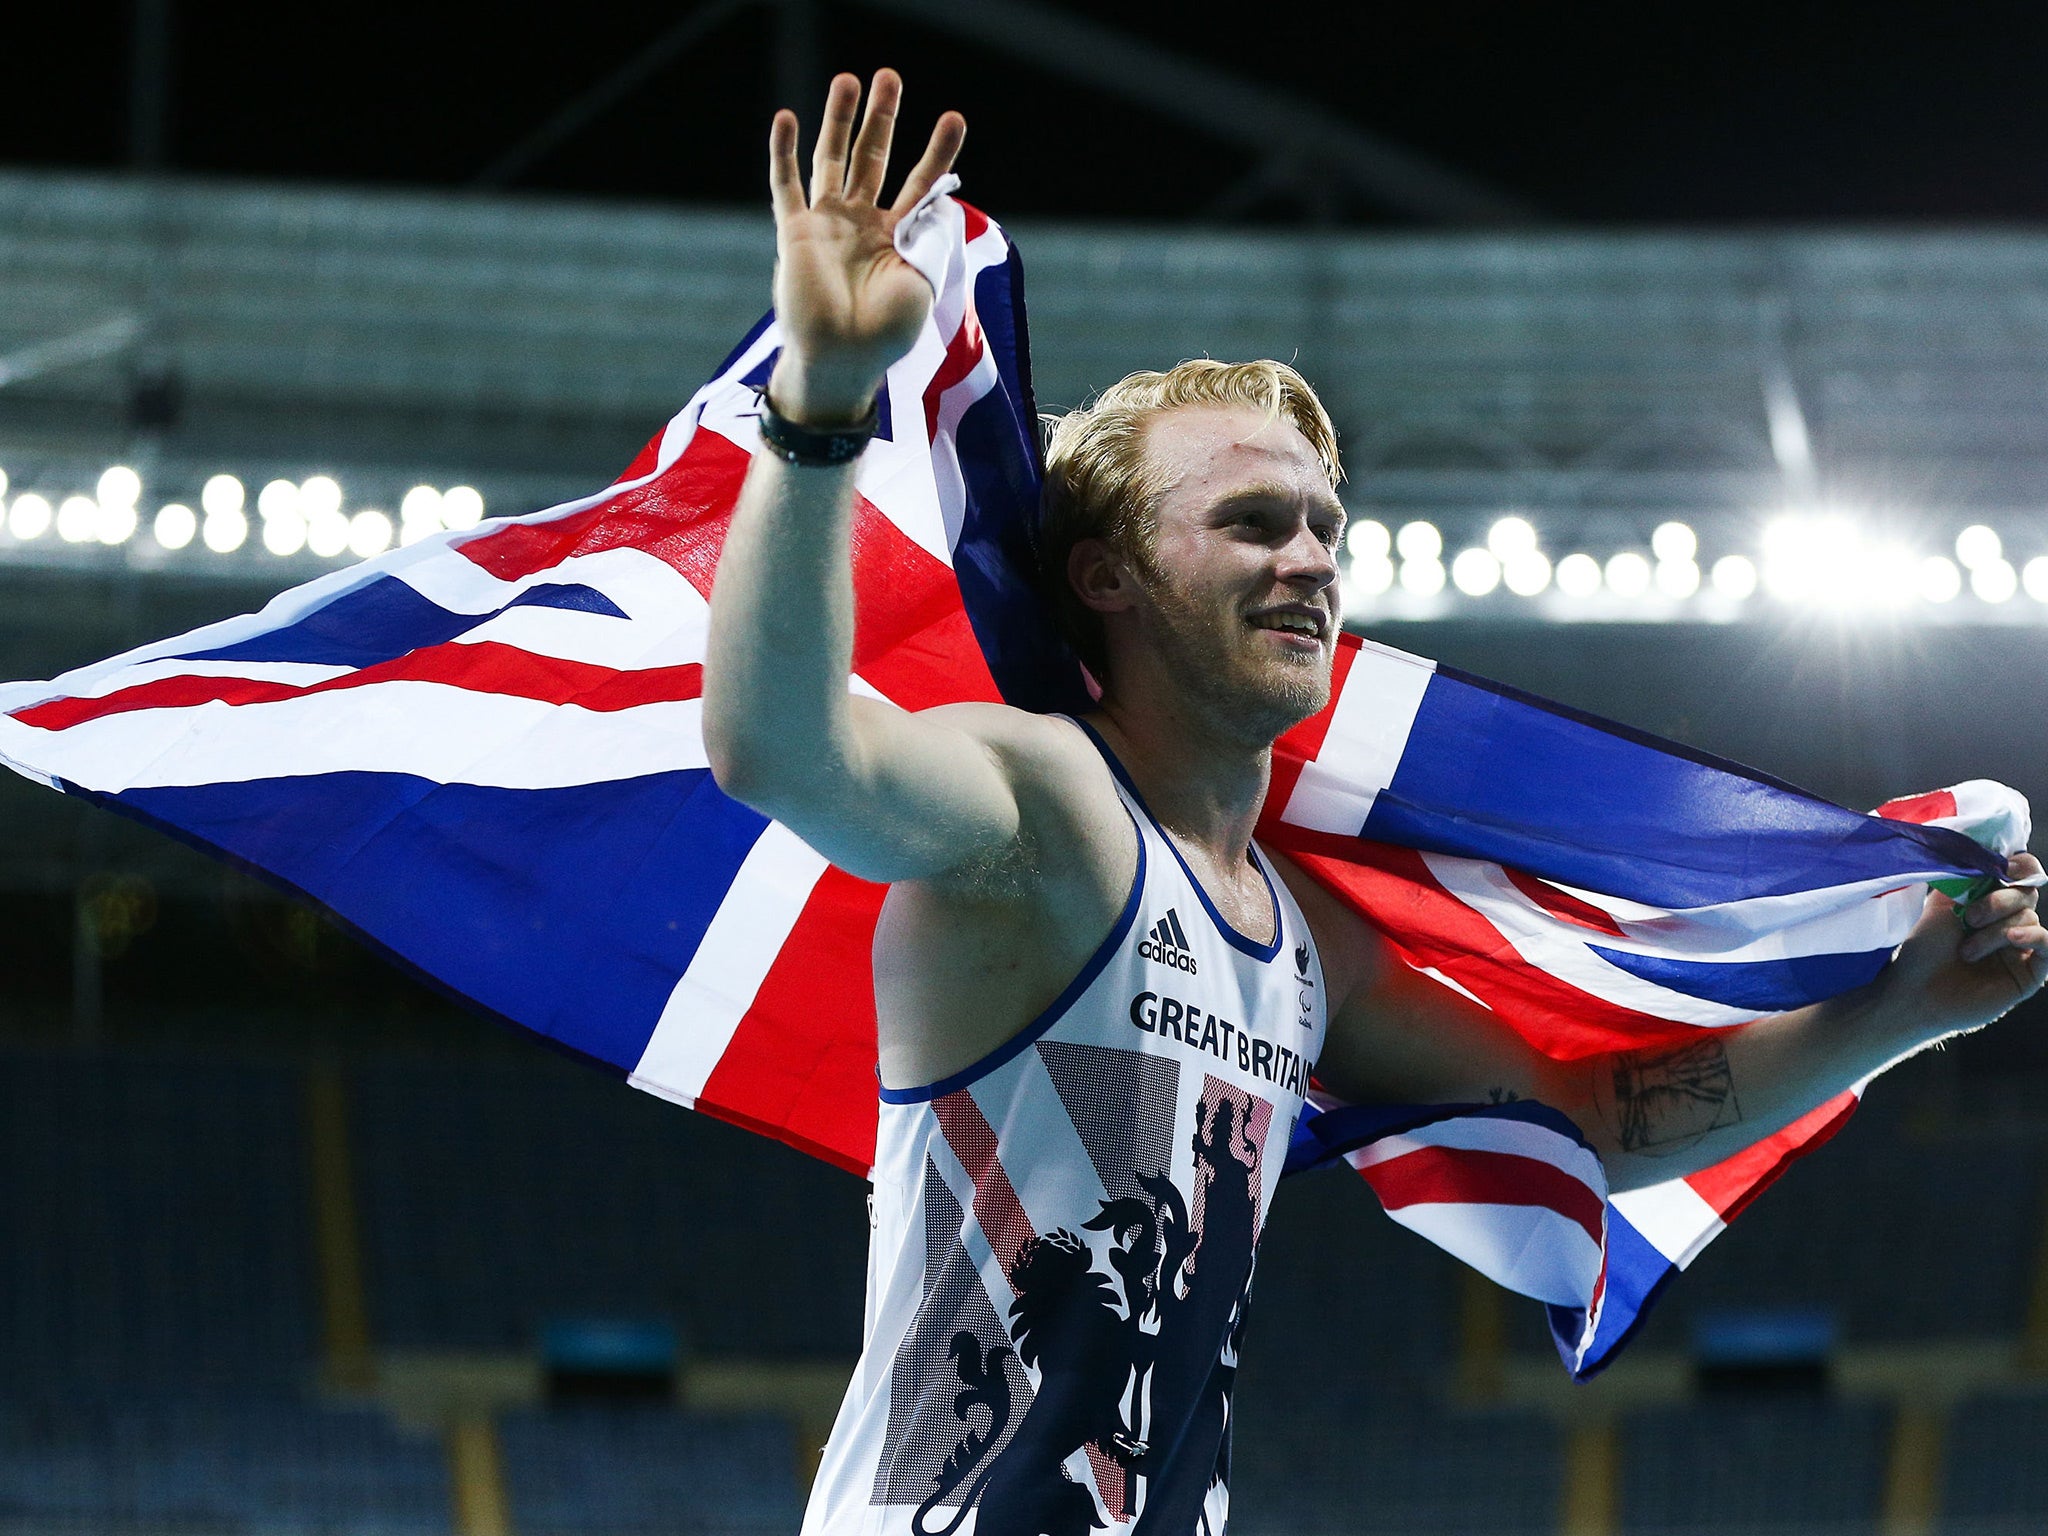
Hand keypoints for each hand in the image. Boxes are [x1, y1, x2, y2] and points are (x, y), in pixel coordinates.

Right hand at [766, 70, 965, 426]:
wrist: (842, 359)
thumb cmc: (887, 333)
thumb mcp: (925, 281)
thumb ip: (932, 237)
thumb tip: (938, 199)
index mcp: (897, 238)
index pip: (921, 183)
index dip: (938, 152)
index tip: (954, 118)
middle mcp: (862, 225)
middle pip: (874, 157)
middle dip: (882, 118)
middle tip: (889, 77)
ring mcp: (827, 226)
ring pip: (833, 160)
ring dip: (839, 120)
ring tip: (848, 79)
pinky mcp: (795, 233)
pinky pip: (787, 186)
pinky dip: (785, 152)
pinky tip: (787, 118)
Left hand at [1882, 851, 2047, 1041]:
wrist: (1914, 993)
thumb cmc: (1922, 951)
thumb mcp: (1942, 904)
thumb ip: (1966, 877)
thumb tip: (1983, 849)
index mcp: (1989, 900)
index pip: (2021, 874)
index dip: (2020, 865)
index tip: (2006, 865)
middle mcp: (2009, 921)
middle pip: (2026, 894)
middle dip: (1999, 900)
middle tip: (1969, 917)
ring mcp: (2021, 947)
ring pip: (2028, 920)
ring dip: (1995, 932)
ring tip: (1966, 951)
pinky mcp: (2029, 973)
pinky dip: (2035, 937)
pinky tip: (2014, 937)